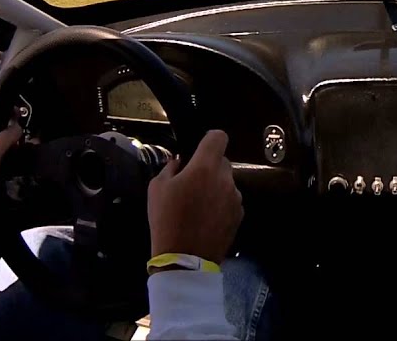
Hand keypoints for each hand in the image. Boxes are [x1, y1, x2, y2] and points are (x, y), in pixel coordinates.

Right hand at [148, 130, 243, 262]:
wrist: (184, 259)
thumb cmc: (167, 219)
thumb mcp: (156, 188)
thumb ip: (170, 168)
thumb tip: (180, 162)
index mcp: (206, 167)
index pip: (218, 137)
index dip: (209, 139)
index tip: (199, 149)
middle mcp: (226, 178)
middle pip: (221, 161)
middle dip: (208, 168)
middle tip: (191, 184)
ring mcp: (236, 197)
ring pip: (226, 182)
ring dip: (215, 187)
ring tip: (198, 206)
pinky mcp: (239, 215)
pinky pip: (230, 200)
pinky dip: (221, 204)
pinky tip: (206, 219)